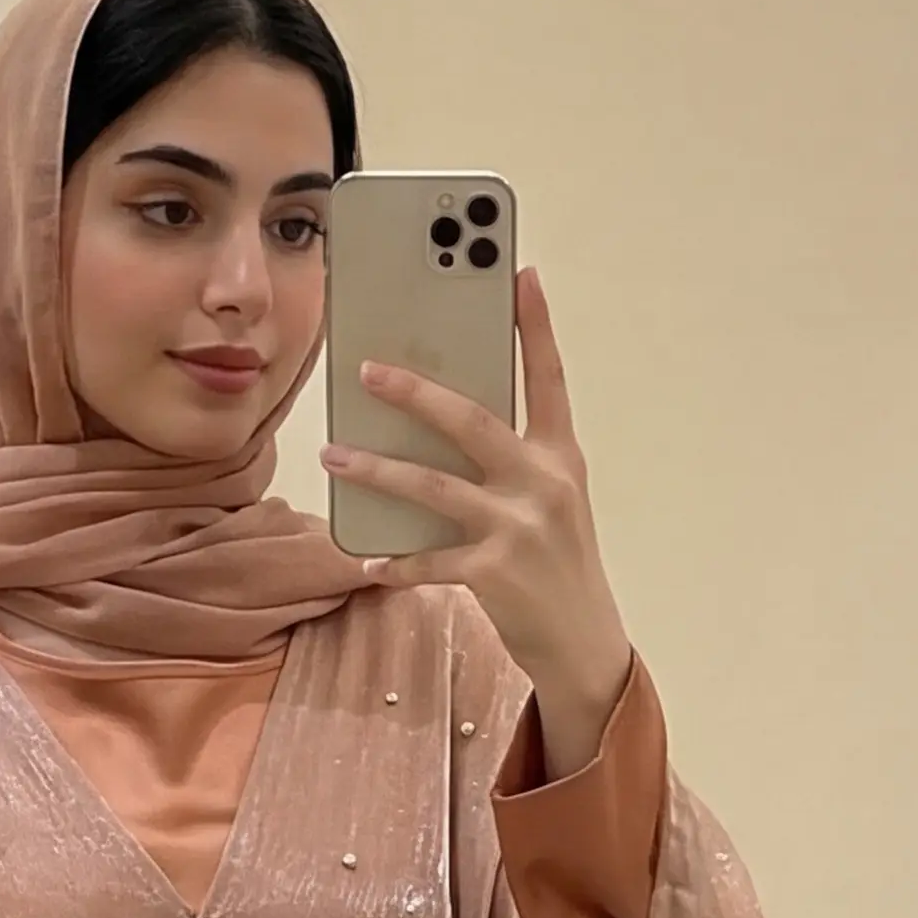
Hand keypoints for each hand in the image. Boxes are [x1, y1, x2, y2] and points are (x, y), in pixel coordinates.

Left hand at [318, 265, 633, 760]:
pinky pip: (429, 561)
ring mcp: (519, 529)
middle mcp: (544, 483)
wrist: (584, 645)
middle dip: (415, 392)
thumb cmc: (555, 565)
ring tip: (333, 455)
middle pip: (472, 421)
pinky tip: (366, 560)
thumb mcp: (551, 502)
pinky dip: (394, 562)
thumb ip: (511, 461)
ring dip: (376, 471)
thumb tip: (439, 424)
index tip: (519, 272)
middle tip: (367, 368)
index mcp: (561, 456)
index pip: (549, 378)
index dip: (535, 325)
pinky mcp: (495, 574)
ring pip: (433, 487)